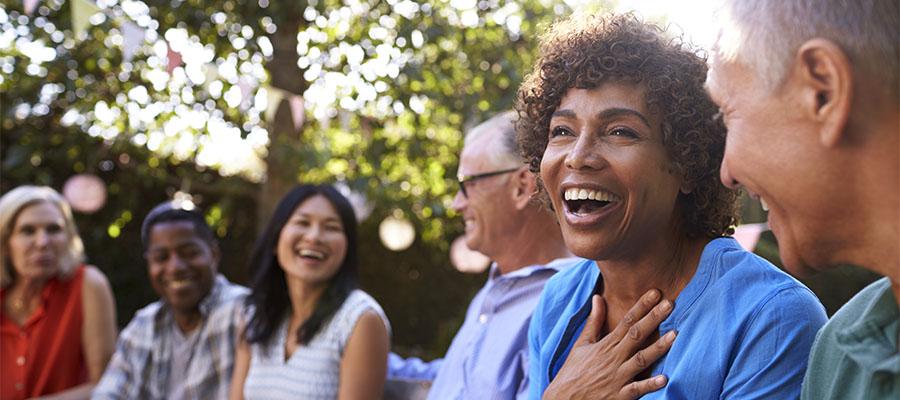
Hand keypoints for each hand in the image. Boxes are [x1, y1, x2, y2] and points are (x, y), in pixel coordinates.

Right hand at [542, 289, 675, 399]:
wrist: (563, 399)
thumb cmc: (573, 371)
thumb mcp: (582, 343)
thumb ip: (594, 321)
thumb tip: (598, 297)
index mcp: (606, 344)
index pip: (626, 321)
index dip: (641, 306)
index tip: (656, 293)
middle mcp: (613, 358)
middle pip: (636, 335)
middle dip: (653, 318)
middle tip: (670, 304)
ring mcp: (617, 377)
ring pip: (641, 360)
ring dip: (657, 348)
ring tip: (675, 335)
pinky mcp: (619, 396)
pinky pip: (636, 389)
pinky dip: (649, 384)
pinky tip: (664, 378)